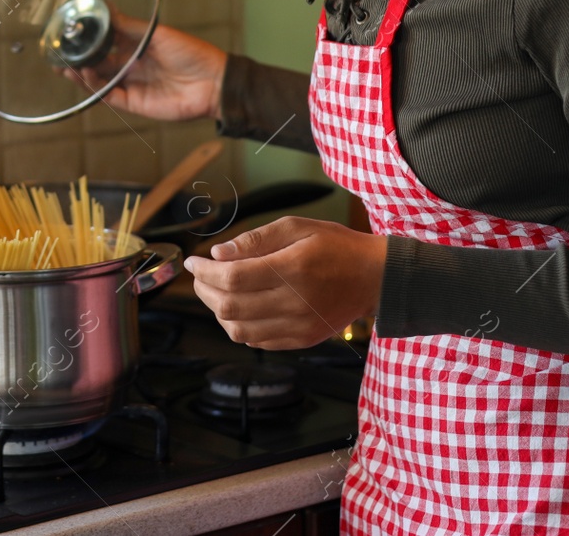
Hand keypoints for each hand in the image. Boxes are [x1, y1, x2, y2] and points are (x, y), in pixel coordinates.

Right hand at [62, 15, 226, 121]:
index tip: (69, 33)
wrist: (213, 82)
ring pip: (99, 81)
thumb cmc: (191, 53)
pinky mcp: (134, 102)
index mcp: (137, 46)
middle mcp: (131, 65)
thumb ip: (129, 26)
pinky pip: (109, 96)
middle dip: (77, 59)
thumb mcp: (157, 34)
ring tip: (63, 67)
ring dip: (81, 75)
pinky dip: (95, 88)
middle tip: (57, 55)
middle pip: (98, 63)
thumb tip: (107, 7)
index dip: (87, 39)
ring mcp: (132, 84)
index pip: (106, 42)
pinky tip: (84, 76)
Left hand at [184, 217, 386, 349]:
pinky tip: (238, 308)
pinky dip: (238, 327)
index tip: (193, 261)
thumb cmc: (336, 246)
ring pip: (238, 330)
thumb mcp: (296, 227)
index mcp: (292, 269)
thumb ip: (255, 240)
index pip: (233, 278)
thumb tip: (218, 254)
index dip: (204, 272)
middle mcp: (294, 302)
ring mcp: (298, 326)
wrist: (374, 277)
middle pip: (230, 306)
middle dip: (204, 290)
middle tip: (199, 276)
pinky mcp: (302, 340)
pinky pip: (257, 342)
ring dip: (217, 311)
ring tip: (214, 292)